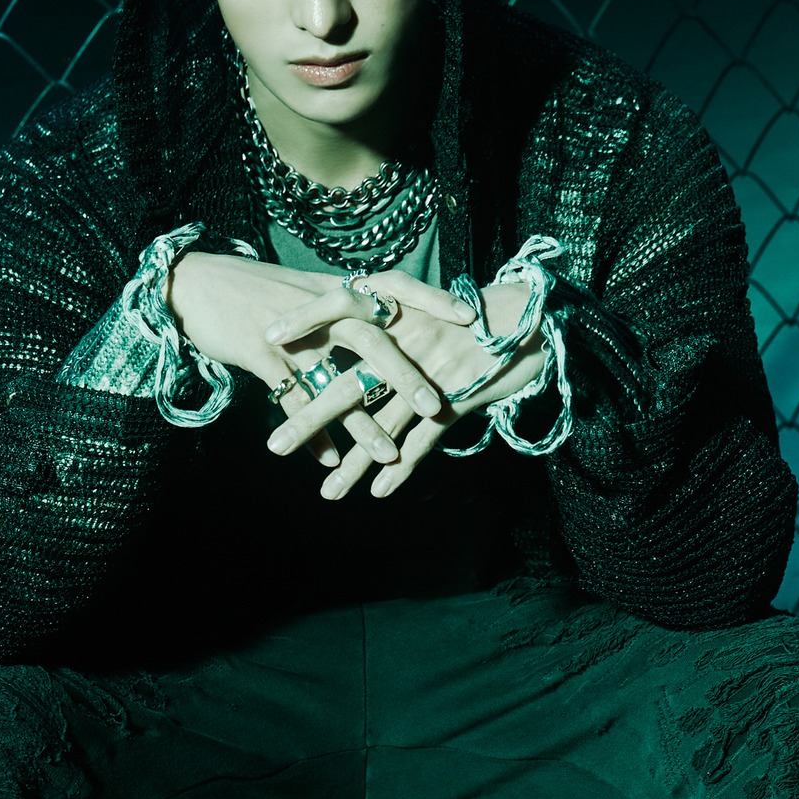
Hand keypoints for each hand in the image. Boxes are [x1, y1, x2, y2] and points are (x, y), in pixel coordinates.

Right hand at [167, 253, 473, 468]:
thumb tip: (380, 323)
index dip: (432, 299)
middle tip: (437, 406)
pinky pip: (293, 399)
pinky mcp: (261, 354)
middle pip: (374, 341)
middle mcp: (320, 309)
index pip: (395, 287)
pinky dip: (312, 432)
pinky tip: (329, 461)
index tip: (471, 314)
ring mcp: (292, 333)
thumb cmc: (252, 291)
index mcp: (336, 290)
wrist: (194, 283)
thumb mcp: (303, 292)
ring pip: (336, 381)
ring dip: (362, 422)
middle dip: (407, 376)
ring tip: (387, 453)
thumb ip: (341, 309)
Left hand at [262, 280, 546, 497]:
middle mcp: (407, 341)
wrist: (532, 314)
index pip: (339, 307)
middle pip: (349, 383)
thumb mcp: (424, 305)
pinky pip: (425, 438)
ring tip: (327, 493)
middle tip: (275, 446)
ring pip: (384, 423)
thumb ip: (387, 318)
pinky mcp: (458, 396)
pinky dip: (402, 466)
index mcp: (395, 312)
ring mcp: (430, 372)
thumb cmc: (473, 312)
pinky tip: (379, 492)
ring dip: (355, 462)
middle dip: (310, 418)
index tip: (267, 340)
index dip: (304, 320)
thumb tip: (344, 326)